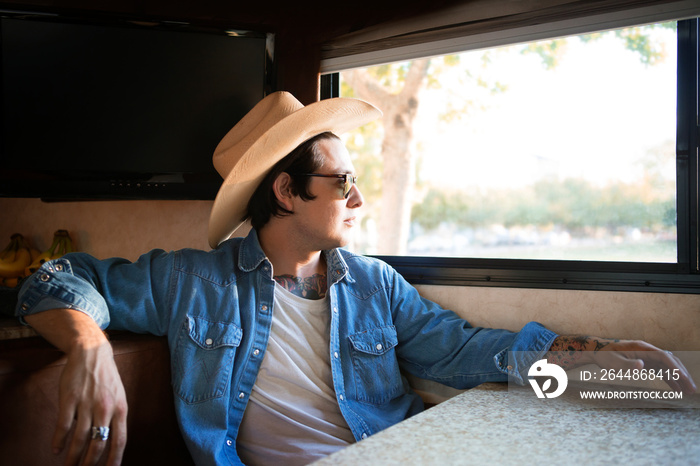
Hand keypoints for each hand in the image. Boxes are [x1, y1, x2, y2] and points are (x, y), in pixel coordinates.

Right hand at [25, 309, 127, 464]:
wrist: (92, 353)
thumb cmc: (107, 379)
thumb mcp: (119, 397)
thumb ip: (116, 418)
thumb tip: (112, 443)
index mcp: (120, 409)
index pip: (120, 440)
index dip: (114, 460)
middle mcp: (105, 408)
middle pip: (99, 444)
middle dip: (90, 463)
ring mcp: (87, 404)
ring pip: (80, 438)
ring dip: (73, 456)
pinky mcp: (70, 399)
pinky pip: (64, 425)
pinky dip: (59, 440)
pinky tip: (56, 449)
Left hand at [548, 335, 696, 393]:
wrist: (596, 351)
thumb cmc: (604, 356)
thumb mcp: (613, 361)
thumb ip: (628, 364)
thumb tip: (643, 365)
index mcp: (642, 348)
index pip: (665, 357)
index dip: (676, 368)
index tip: (684, 379)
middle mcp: (647, 351)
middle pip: (670, 361)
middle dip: (682, 374)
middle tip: (692, 389)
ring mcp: (647, 356)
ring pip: (667, 366)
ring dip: (678, 378)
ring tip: (688, 391)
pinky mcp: (644, 362)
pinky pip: (660, 370)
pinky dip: (669, 379)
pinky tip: (675, 389)